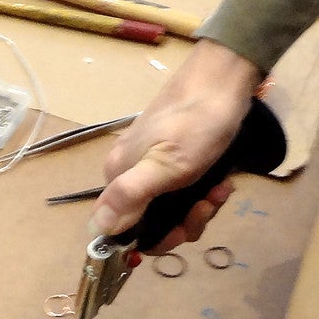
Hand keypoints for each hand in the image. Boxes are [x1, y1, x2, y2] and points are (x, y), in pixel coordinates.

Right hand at [91, 39, 261, 250]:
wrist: (222, 80)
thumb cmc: (196, 123)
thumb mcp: (166, 165)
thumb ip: (130, 196)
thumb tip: (95, 229)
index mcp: (118, 175)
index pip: (121, 229)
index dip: (154, 238)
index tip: (182, 230)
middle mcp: (129, 173)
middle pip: (151, 222)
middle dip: (185, 222)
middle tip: (207, 205)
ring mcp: (152, 165)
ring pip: (172, 209)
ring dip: (200, 208)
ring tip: (219, 190)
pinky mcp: (173, 160)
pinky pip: (184, 193)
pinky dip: (204, 193)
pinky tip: (221, 182)